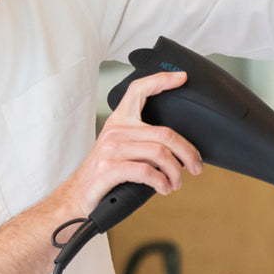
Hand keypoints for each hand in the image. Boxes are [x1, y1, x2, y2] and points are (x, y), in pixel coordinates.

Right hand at [58, 71, 202, 216]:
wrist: (77, 195)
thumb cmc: (105, 174)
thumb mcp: (121, 149)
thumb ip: (143, 141)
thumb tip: (178, 149)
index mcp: (119, 121)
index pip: (139, 90)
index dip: (161, 80)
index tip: (181, 78)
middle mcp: (116, 130)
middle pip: (165, 133)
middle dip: (188, 152)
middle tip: (196, 166)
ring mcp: (112, 149)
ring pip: (160, 153)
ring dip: (176, 172)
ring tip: (177, 183)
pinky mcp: (109, 168)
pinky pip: (147, 171)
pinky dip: (162, 183)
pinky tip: (164, 188)